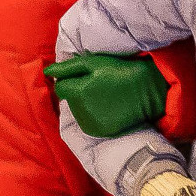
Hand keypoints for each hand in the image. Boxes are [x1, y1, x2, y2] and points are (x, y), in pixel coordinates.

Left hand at [44, 51, 168, 139]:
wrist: (148, 92)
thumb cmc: (120, 71)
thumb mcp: (94, 63)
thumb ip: (68, 68)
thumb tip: (47, 72)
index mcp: (78, 92)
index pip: (61, 87)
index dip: (72, 79)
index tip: (88, 77)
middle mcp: (80, 111)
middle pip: (69, 100)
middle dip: (79, 92)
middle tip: (100, 85)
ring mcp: (90, 123)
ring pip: (77, 111)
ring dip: (85, 104)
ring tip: (105, 96)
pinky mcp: (99, 132)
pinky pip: (87, 122)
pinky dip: (94, 115)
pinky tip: (108, 108)